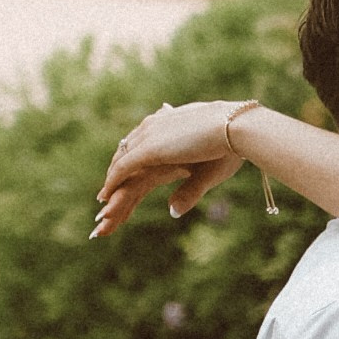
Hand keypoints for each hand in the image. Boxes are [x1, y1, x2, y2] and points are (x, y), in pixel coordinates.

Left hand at [91, 102, 260, 237]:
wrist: (235, 128)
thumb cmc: (229, 146)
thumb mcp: (204, 171)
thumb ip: (187, 188)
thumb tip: (172, 210)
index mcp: (166, 127)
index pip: (141, 146)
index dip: (130, 164)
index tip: (123, 181)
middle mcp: (153, 128)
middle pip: (126, 155)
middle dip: (116, 178)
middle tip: (107, 200)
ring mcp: (148, 138)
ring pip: (121, 164)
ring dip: (111, 186)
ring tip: (104, 206)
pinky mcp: (148, 149)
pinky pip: (122, 169)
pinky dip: (112, 184)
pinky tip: (105, 198)